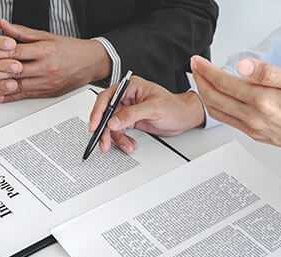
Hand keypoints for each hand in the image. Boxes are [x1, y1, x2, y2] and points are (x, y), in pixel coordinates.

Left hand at [0, 20, 111, 101]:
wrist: (91, 63)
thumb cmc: (70, 49)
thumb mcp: (47, 36)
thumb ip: (22, 32)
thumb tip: (2, 25)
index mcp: (45, 51)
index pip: (16, 53)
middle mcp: (45, 69)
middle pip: (15, 71)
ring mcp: (46, 83)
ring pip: (18, 86)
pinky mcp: (47, 93)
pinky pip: (25, 96)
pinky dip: (10, 97)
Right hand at [89, 76, 205, 153]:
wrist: (185, 117)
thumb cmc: (175, 106)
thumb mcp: (154, 109)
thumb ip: (132, 114)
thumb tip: (114, 121)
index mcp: (130, 87)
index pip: (107, 97)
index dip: (98, 111)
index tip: (95, 125)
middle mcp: (126, 97)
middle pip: (106, 113)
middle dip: (105, 129)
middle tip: (104, 142)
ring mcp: (128, 110)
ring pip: (112, 125)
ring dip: (115, 138)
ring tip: (126, 145)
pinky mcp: (130, 121)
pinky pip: (120, 131)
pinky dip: (123, 140)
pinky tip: (130, 144)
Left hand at [191, 56, 280, 163]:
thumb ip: (269, 72)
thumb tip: (243, 66)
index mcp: (263, 101)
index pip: (225, 83)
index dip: (207, 71)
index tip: (199, 61)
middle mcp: (255, 118)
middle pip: (215, 99)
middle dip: (200, 81)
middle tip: (195, 68)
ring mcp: (253, 129)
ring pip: (218, 113)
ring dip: (205, 96)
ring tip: (201, 82)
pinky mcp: (255, 135)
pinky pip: (228, 122)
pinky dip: (216, 109)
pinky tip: (217, 100)